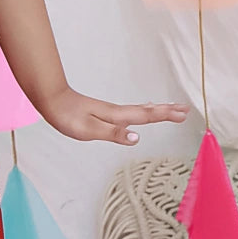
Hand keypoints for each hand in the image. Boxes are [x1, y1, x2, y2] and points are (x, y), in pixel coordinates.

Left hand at [37, 87, 189, 145]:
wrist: (52, 100)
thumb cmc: (68, 117)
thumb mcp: (89, 130)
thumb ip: (113, 134)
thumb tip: (136, 138)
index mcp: (116, 116)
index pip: (145, 116)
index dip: (164, 115)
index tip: (183, 114)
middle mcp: (116, 112)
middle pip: (147, 111)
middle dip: (166, 111)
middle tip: (185, 109)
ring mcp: (110, 111)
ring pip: (140, 109)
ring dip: (157, 109)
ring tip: (171, 108)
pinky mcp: (104, 112)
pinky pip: (130, 111)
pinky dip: (142, 109)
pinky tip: (142, 110)